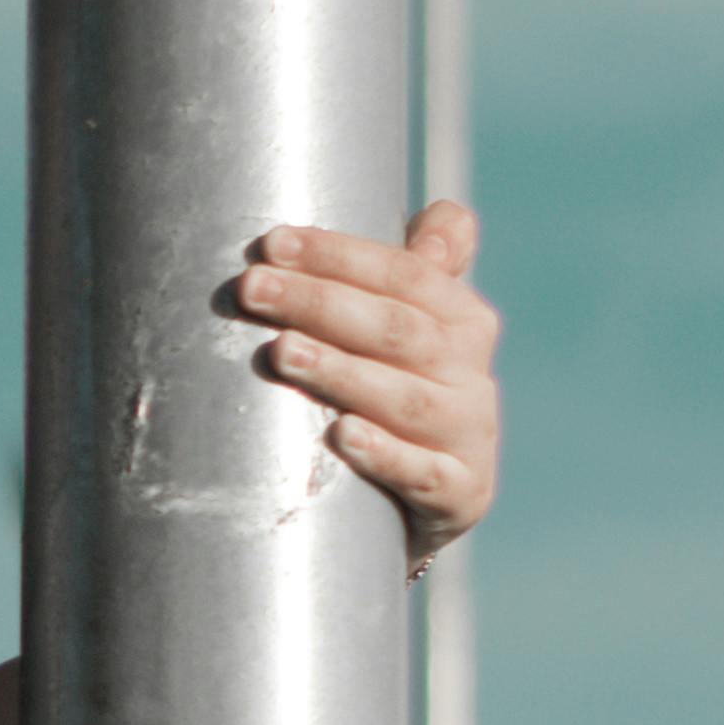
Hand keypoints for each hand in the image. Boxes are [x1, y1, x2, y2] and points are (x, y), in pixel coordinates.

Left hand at [234, 200, 499, 563]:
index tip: (272, 244)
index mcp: (462, 318)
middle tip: (250, 288)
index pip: (404, 274)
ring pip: (406, 398)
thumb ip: (416, 272)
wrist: (429, 500)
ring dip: (341, 372)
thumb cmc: (398, 392)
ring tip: (282, 352)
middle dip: (320, 304)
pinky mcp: (461, 493)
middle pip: (397, 329)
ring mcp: (469, 435)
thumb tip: (435, 223)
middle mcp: (472, 372)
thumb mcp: (410, 328)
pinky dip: (385, 454)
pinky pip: (424, 474)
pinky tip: (342, 436)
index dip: (339, 255)